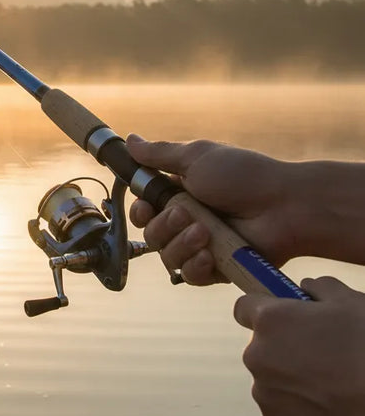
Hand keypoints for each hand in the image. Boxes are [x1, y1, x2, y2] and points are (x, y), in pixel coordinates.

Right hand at [127, 135, 303, 284]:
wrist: (285, 206)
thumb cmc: (244, 175)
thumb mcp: (196, 157)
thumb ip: (159, 154)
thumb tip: (129, 139)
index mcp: (180, 192)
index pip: (144, 208)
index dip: (139, 211)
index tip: (146, 207)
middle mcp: (187, 219)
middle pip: (150, 234)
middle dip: (163, 226)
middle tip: (186, 213)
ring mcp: (201, 245)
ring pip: (167, 256)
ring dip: (180, 244)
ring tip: (205, 232)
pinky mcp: (217, 268)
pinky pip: (189, 276)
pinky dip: (195, 265)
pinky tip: (210, 255)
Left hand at [235, 277, 364, 415]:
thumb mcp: (351, 303)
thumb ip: (321, 288)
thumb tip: (307, 288)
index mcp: (270, 321)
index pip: (244, 308)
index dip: (264, 310)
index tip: (283, 316)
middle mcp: (257, 356)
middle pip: (261, 346)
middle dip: (284, 347)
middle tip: (322, 354)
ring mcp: (266, 394)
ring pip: (272, 379)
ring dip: (291, 379)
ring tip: (331, 384)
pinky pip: (282, 409)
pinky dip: (300, 408)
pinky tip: (330, 407)